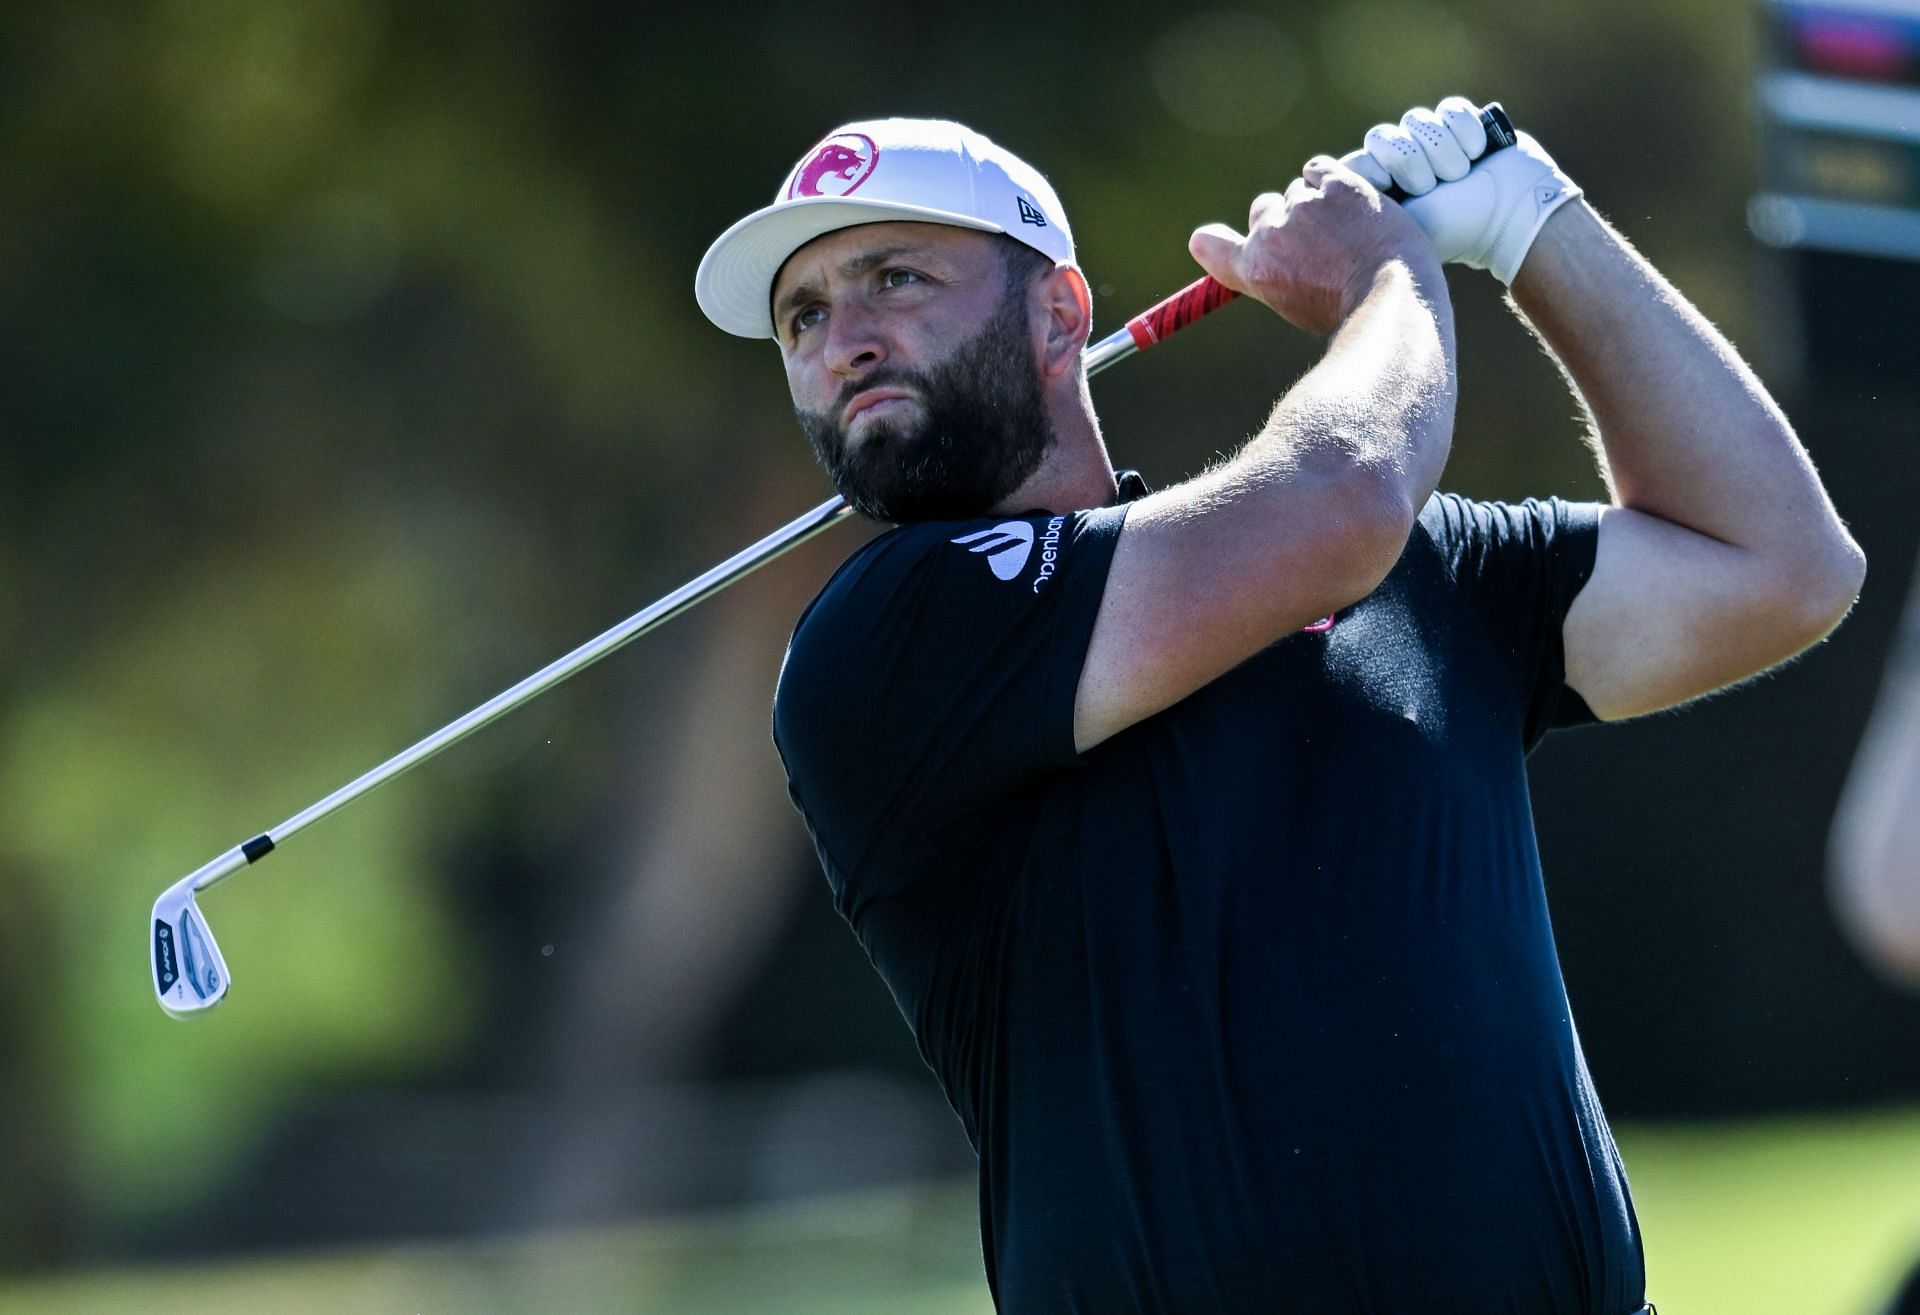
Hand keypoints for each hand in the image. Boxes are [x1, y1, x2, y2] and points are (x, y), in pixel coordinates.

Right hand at [1188, 155, 1436, 335]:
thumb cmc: (1350, 311)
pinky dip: (1330, 179)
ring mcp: (1304, 206)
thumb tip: (1268, 267)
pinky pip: (1319, 168)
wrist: (1390, 295)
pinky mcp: (1337, 185)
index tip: (1206, 240)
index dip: (1213, 241)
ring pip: (1300, 190)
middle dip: (1285, 218)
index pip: (1211, 247)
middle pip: (1264, 208)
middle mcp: (1271, 234)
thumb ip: (1275, 279)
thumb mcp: (1298, 308)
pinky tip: (1347, 199)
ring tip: (1347, 230)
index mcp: (1256, 270)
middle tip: (1318, 240)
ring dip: (1317, 202)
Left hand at [1339, 97, 1581, 285]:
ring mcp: (1431, 141)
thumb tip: (1326, 198)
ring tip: (1459, 176)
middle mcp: (1402, 162)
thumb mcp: (1403, 226)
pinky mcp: (1461, 123)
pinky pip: (1449, 109)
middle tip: (1430, 187)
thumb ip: (1364, 213)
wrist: (1511, 218)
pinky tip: (1477, 153)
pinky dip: (1464, 131)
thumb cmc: (1456, 229)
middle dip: (1409, 162)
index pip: (1355, 162)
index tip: (1386, 186)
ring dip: (1441, 151)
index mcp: (1381, 189)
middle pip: (1382, 137)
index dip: (1369, 169)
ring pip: (1416, 121)